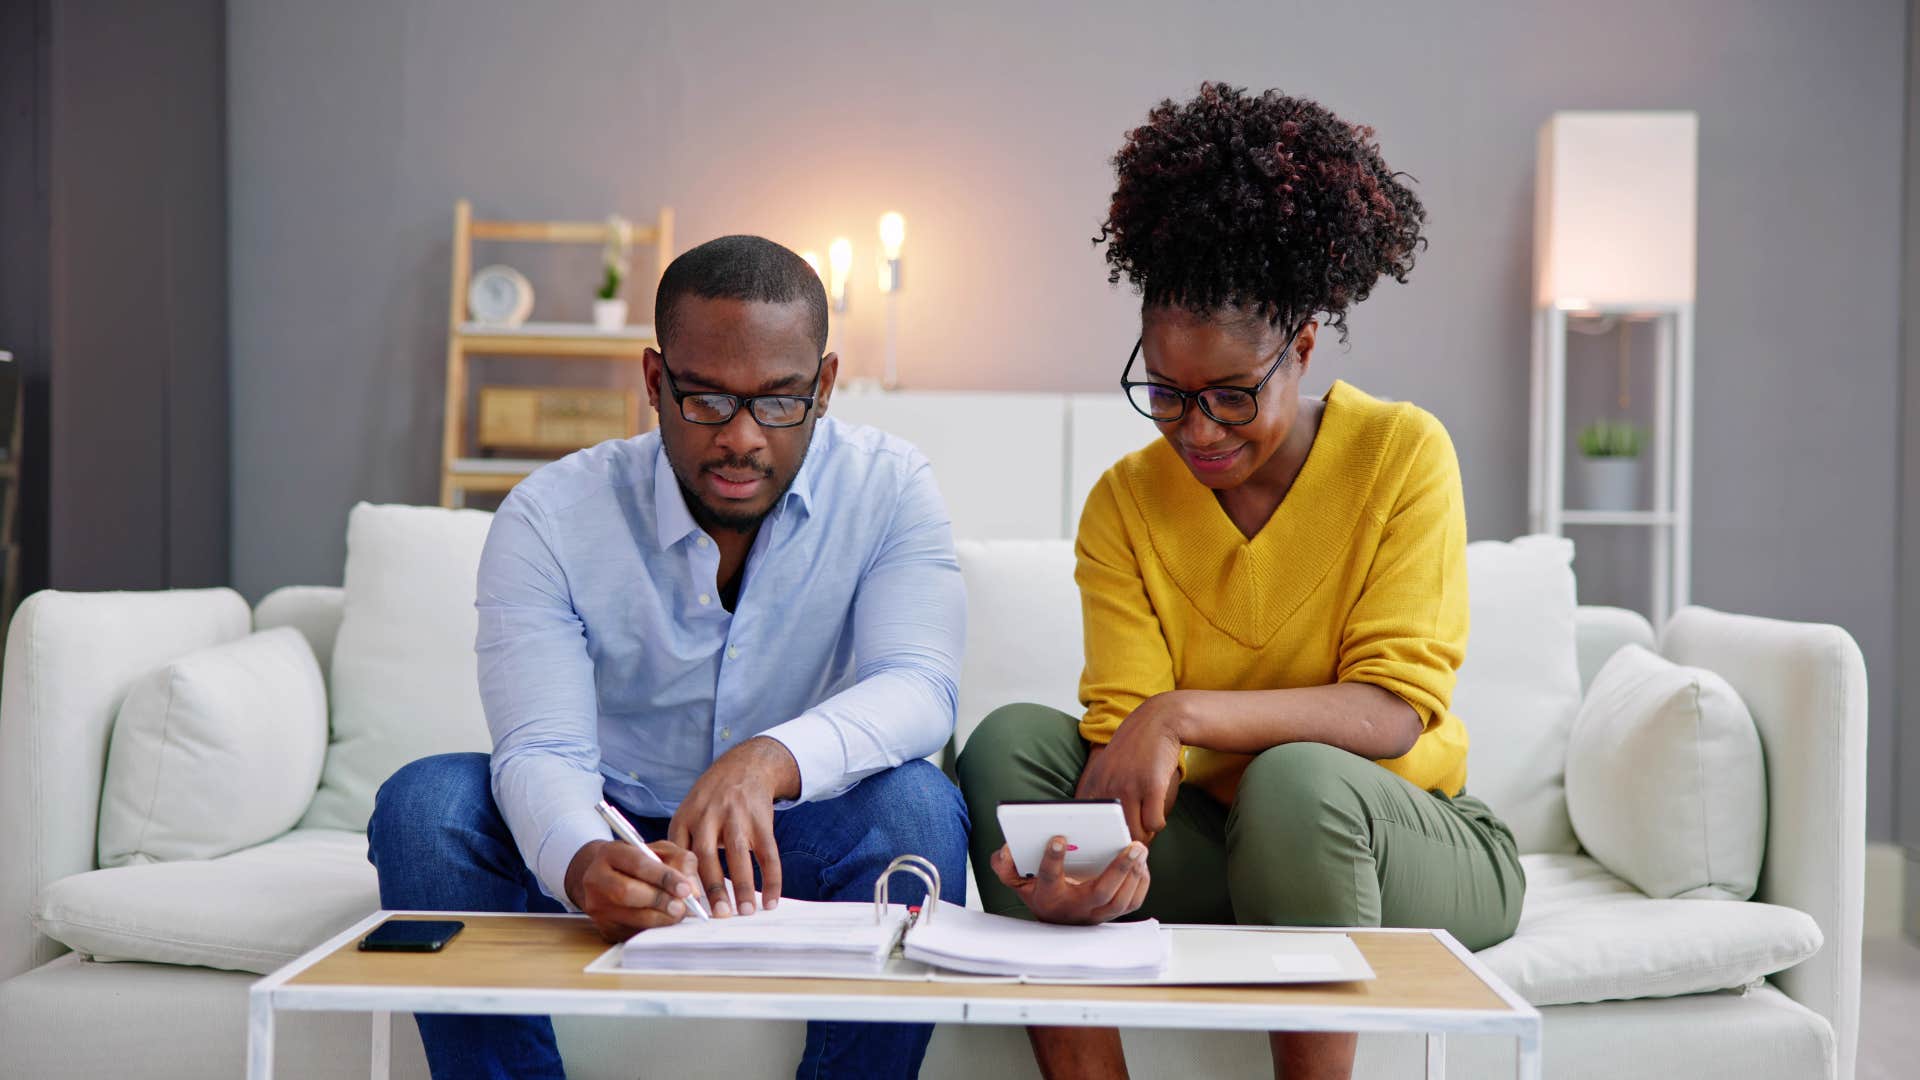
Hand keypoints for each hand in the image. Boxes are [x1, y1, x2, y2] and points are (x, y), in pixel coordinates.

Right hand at [564, 838, 699, 942]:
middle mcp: (596, 879)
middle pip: (628, 893)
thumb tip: (692, 892)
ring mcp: (596, 906)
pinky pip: (632, 933)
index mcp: (610, 853)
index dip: (664, 877)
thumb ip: (680, 863)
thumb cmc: (638, 862)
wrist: (605, 877)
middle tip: (682, 907)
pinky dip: (653, 930)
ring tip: (678, 915)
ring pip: (630, 917)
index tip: (685, 889)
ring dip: (660, 919)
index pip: (638, 864)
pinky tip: (664, 923)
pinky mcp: (603, 928)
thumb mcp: (661, 851)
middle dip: (660, 901)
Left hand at [668, 736, 799, 916]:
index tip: (685, 906)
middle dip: (713, 889)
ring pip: (738, 855)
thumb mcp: (688, 814)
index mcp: (685, 818)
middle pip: (707, 857)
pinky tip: (772, 899)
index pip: (679, 854)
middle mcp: (708, 815)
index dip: (682, 880)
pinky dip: (772, 878)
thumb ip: (683, 847)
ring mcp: (736, 816)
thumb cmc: (712, 801)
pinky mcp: (761, 819)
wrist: (745, 766)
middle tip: (718, 916)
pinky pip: (768, 853)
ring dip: (744, 886)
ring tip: (746, 912)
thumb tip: (681, 893)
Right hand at [989, 836, 1149, 924]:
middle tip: (1133, 844)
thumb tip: (1006, 850)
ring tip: (1140, 849)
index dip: (1052, 859)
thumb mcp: (1015, 880)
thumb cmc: (1040, 892)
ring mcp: (1096, 914)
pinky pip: (1132, 902)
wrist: (1055, 920)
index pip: (1049, 878)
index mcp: (1049, 896)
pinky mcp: (1112, 914)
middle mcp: (1075, 908)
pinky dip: (1140, 883)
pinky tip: (1142, 863)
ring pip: (1121, 900)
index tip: (1059, 838)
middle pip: (1100, 892)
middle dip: (1118, 868)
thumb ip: (1005, 865)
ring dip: (1134, 874)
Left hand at [1076, 692, 1186, 842]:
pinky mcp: (1152, 787)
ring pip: (1136, 833)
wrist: (1158, 721)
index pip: (1087, 825)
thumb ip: (1099, 794)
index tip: (1107, 843)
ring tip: (1146, 823)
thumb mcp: (1106, 768)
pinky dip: (1158, 823)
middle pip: (1114, 835)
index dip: (1097, 840)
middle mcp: (1107, 787)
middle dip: (1124, 842)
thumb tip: (1100, 831)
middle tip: (1132, 840)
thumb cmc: (1133, 750)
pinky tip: (1158, 812)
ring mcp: (1129, 787)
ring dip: (1144, 834)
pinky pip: (1155, 824)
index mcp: (1093, 784)